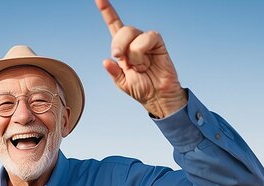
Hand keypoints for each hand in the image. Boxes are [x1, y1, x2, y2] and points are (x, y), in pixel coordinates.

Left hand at [95, 0, 186, 117]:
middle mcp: (133, 41)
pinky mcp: (157, 42)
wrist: (157, 96)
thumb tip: (106, 61)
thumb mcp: (122, 83)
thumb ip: (114, 72)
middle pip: (122, 29)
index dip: (107, 11)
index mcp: (122, 48)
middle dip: (117, 45)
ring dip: (132, 54)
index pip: (114, 25)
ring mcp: (146, 40)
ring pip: (132, 34)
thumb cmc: (141, 88)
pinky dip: (142, 51)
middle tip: (121, 59)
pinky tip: (147, 62)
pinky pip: (147, 37)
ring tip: (140, 67)